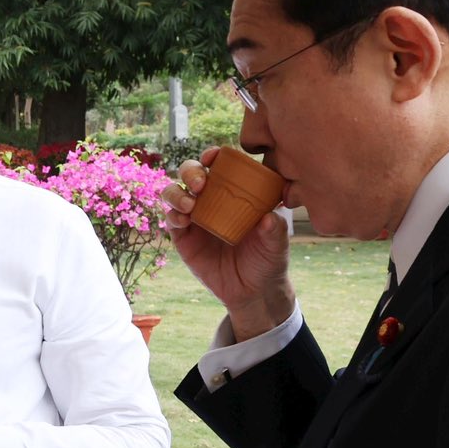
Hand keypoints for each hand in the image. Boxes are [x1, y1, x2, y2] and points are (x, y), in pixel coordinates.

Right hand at [164, 146, 295, 339]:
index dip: (213, 156)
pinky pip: (171, 219)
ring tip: (190, 204)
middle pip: (191, 173)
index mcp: (234, 192)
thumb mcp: (277, 244)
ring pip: (174, 193)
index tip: (214, 157)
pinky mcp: (183, 237)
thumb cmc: (268, 260)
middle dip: (191, 171)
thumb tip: (268, 217)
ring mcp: (195, 217)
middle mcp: (211, 200)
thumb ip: (275, 230)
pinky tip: (184, 220)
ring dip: (177, 193)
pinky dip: (173, 215)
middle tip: (201, 183)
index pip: (220, 166)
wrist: (253, 291)